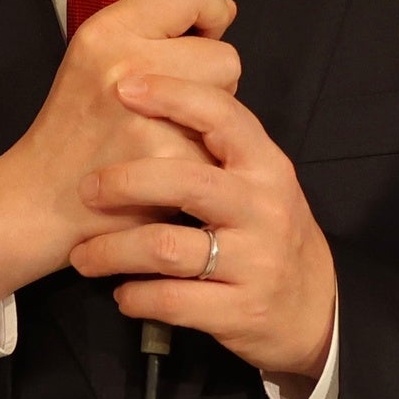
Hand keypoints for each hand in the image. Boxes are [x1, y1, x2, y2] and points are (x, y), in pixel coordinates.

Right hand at [0, 0, 237, 303]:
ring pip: (229, 102)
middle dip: (208, 82)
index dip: (208, 12)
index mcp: (106, 32)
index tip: (198, 38)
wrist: (38, 200)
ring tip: (165, 135)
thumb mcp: (95, 58)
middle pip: (223, 54)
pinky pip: (218, 148)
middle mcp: (126, 65)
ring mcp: (147, 114)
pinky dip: (202, 162)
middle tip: (166, 108)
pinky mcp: (166, 159)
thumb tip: (226, 10)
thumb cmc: (73, 130)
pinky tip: (166, 167)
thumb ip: (156, 29)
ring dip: (209, 121)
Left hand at [65, 71, 337, 383]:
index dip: (172, 96)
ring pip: (166, 247)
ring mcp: (254, 263)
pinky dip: (135, 295)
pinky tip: (123, 292)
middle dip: (125, 181)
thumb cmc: (271, 235)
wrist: (315, 311)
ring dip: (112, 250)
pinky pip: (170, 300)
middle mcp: (264, 210)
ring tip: (83, 255)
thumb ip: (217, 150)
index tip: (124, 87)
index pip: (222, 117)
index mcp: (267, 167)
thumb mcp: (262, 184)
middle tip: (86, 188)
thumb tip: (151, 99)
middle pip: (185, 182)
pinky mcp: (239, 311)